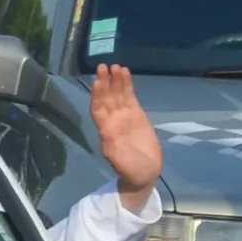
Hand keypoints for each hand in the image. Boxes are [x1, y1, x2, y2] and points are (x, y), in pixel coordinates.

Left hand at [88, 63, 161, 201]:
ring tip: (115, 66)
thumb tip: (107, 133)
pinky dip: (127, 86)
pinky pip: (130, 97)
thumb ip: (114, 148)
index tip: (97, 80)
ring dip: (115, 81)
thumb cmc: (131, 170)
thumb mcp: (121, 161)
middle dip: (104, 83)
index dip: (97, 95)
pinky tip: (126, 73)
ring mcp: (124, 117)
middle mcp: (113, 120)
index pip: (98, 108)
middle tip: (103, 66)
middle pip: (107, 98)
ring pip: (118, 95)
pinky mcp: (137, 115)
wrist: (144, 174)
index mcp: (106, 130)